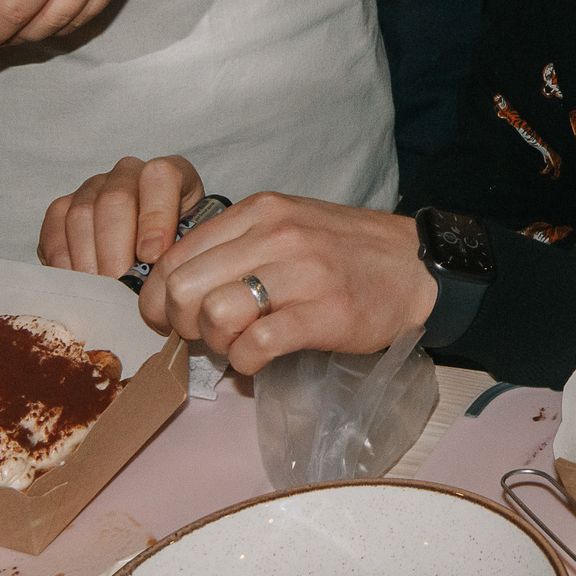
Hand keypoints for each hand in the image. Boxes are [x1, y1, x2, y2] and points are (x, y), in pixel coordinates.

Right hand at [41, 154, 203, 275]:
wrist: (148, 254)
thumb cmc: (174, 249)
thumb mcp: (189, 246)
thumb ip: (179, 252)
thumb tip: (159, 276)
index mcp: (170, 174)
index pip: (160, 176)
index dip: (155, 216)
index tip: (152, 256)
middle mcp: (127, 173)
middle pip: (114, 199)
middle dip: (116, 249)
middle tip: (120, 285)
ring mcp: (91, 188)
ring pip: (81, 214)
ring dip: (90, 259)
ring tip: (102, 290)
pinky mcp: (61, 209)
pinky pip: (55, 230)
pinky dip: (66, 262)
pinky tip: (81, 282)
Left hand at [141, 192, 435, 374]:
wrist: (417, 265)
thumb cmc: (345, 252)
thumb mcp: (286, 227)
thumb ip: (235, 247)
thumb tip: (175, 289)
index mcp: (259, 212)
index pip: (174, 256)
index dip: (158, 298)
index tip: (173, 318)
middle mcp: (276, 234)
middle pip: (183, 288)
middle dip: (183, 324)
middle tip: (209, 335)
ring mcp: (302, 272)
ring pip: (215, 314)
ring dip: (217, 343)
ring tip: (239, 345)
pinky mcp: (324, 312)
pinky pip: (256, 345)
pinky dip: (246, 363)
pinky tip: (260, 360)